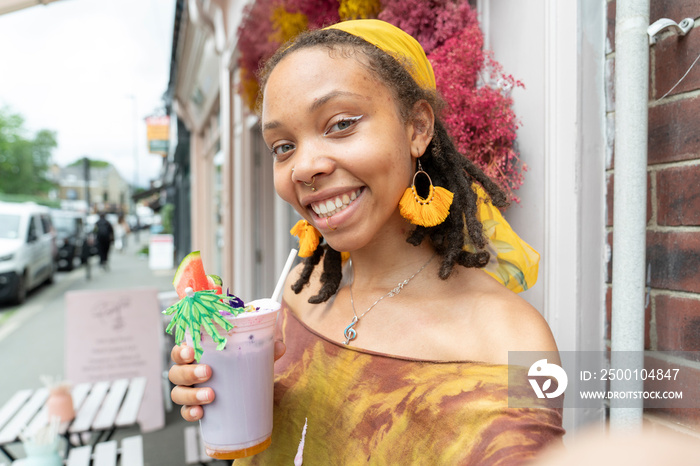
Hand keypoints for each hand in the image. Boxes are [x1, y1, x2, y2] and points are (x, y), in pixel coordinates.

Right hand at [168, 341, 286, 421]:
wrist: (240, 395)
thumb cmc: (238, 369)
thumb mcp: (250, 359)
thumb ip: (263, 351)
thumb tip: (280, 345)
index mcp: (197, 355)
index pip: (180, 349)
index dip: (181, 350)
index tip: (191, 351)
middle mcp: (187, 372)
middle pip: (176, 371)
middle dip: (189, 371)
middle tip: (208, 372)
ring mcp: (188, 391)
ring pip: (177, 392)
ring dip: (191, 394)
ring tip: (210, 395)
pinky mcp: (194, 408)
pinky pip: (185, 412)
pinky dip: (190, 413)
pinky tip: (200, 413)